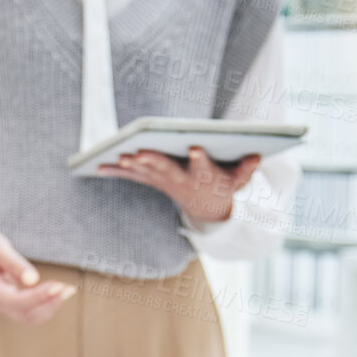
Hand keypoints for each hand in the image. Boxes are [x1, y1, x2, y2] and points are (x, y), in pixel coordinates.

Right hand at [0, 227, 74, 324]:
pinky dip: (46, 304)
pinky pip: (30, 311)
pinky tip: (59, 291)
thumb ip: (13, 262)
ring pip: (30, 316)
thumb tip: (33, 279)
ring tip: (68, 290)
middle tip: (68, 288)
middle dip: (48, 303)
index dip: (39, 296)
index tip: (58, 286)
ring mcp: (3, 304)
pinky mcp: (11, 302)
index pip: (17, 301)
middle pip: (26, 314)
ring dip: (50, 306)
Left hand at [96, 147, 260, 223]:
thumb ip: (247, 169)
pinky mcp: (154, 181)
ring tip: (118, 157)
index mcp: (204, 177)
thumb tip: (259, 156)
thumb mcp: (239, 179)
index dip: (200, 159)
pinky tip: (98, 165)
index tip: (196, 147)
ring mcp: (166, 183)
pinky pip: (133, 176)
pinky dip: (117, 171)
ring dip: (132, 167)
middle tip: (140, 153)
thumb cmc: (225, 186)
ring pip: (147, 174)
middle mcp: (182, 181)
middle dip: (154, 162)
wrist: (208, 209)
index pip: (203, 167)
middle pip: (168, 171)